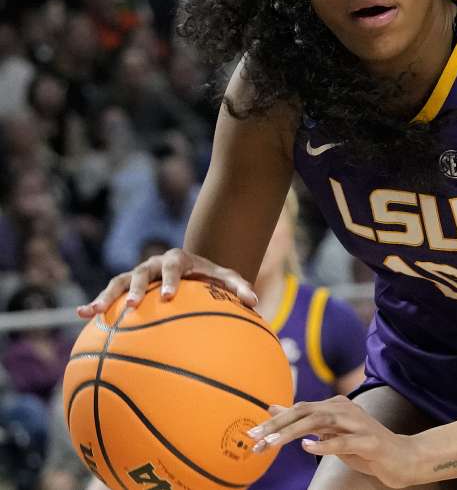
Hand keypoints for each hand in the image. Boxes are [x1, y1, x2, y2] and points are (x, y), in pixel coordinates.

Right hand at [76, 248, 257, 317]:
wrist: (191, 271)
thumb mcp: (226, 278)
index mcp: (179, 260)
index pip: (174, 267)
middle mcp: (154, 265)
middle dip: (136, 288)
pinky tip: (81, 317)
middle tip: (132, 306)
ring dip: (105, 297)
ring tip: (91, 313)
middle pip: (141, 273)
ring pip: (118, 282)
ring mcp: (137, 275)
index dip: (171, 280)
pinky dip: (95, 303)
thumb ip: (239, 287)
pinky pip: (108, 295)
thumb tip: (255, 302)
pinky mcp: (126, 288)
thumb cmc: (210, 277)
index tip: (169, 297)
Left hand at [248, 397, 414, 487]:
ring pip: (322, 422)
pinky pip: (344, 441)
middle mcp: (346, 410)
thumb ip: (305, 420)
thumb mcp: (331, 433)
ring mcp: (359, 424)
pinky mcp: (370, 441)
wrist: (402, 458)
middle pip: (307, 410)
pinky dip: (325, 444)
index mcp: (336, 406)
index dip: (275, 420)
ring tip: (273, 443)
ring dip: (294, 432)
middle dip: (278, 424)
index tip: (252, 434)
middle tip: (256, 437)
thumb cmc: (364, 446)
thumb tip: (273, 408)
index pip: (300, 409)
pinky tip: (308, 447)